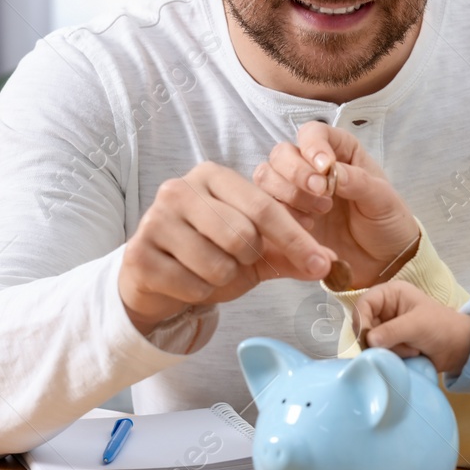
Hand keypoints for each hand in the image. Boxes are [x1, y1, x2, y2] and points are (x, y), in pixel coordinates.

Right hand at [119, 162, 336, 335]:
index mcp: (213, 176)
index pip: (265, 207)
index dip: (297, 238)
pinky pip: (193, 285)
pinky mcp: (139, 254)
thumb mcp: (257, 251)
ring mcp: (154, 219)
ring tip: (210, 270)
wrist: (157, 279)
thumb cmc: (210, 255)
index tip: (322, 262)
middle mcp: (180, 189)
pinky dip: (200, 293)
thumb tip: (331, 263)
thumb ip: (293, 251)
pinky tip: (187, 281)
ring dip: (225, 278)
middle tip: (238, 261)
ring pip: (218, 264)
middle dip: (250, 260)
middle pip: (243, 235)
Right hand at [255, 122, 419, 289]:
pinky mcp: (287, 219)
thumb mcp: (382, 199)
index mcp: (340, 151)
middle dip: (296, 171)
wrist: (383, 262)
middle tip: (321, 192)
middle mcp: (312, 168)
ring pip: (267, 177)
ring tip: (319, 213)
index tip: (324, 166)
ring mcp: (297, 193)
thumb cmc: (387, 222)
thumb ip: (358, 181)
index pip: (313, 133)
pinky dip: (282, 216)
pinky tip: (308, 227)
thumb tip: (331, 170)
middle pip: (283, 153)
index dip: (312, 145)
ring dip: (288, 193)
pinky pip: (268, 209)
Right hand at [353, 281, 469, 374]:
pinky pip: (379, 353)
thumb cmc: (441, 327)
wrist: (459, 348)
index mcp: (390, 294)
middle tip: (398, 347)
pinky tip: (410, 354)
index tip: (369, 340)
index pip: (363, 304)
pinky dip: (392, 357)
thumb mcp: (417, 325)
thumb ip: (392, 331)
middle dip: (379, 340)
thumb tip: (369, 340)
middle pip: (363, 326)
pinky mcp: (389, 344)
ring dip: (389, 350)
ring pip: (370, 343)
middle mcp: (384, 309)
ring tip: (411, 349)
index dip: (362, 321)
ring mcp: (386, 328)